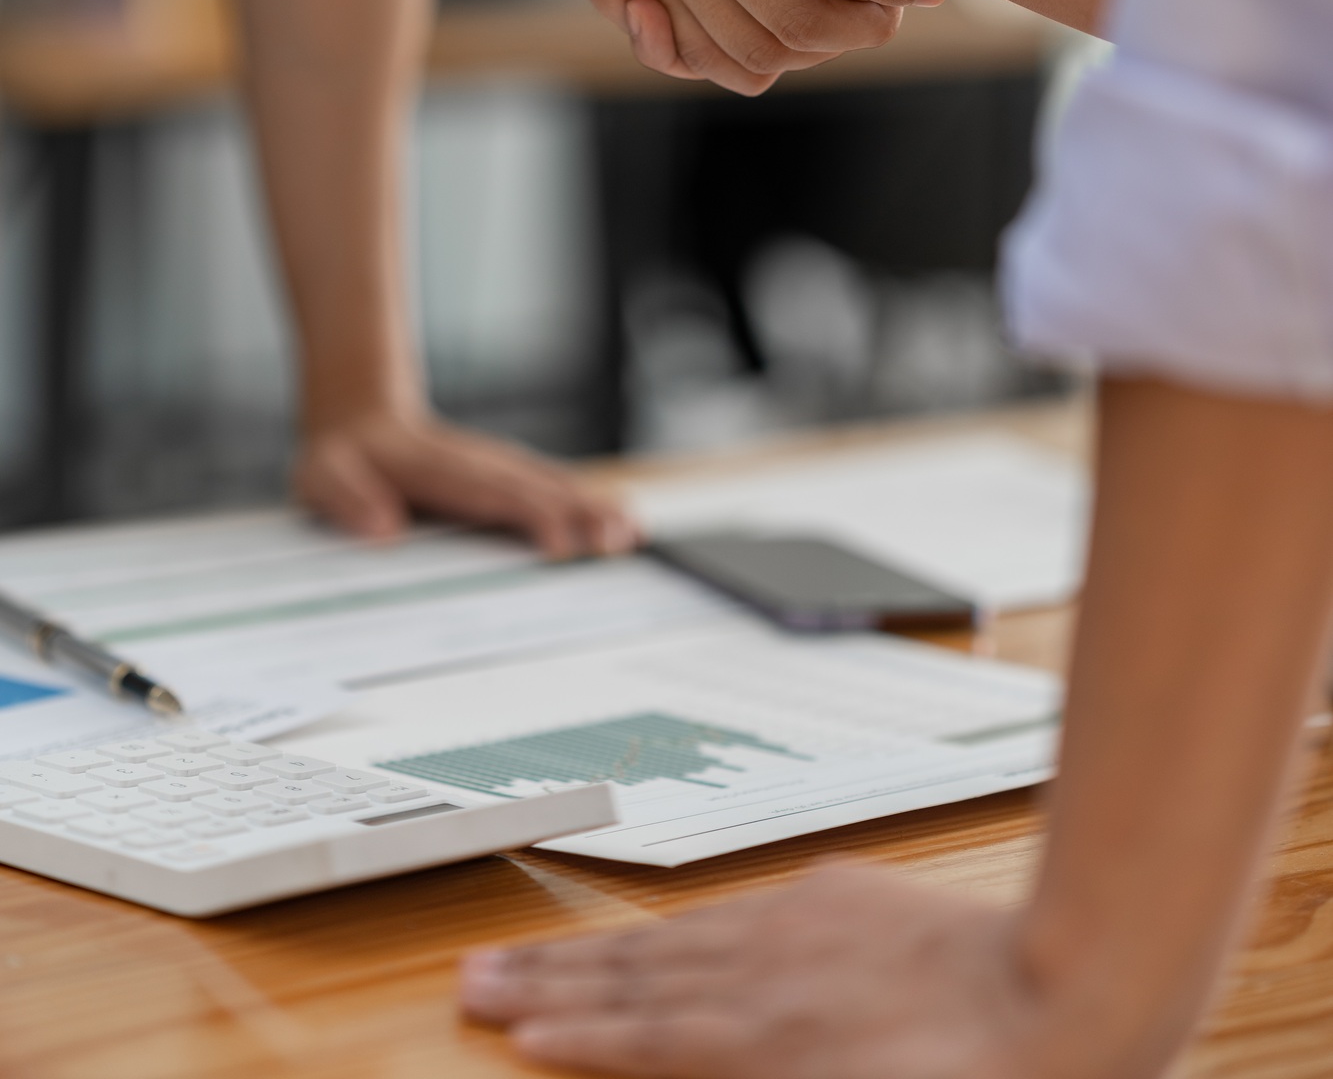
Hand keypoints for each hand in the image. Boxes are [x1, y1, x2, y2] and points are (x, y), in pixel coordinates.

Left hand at [293, 401, 637, 557]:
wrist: (360, 416)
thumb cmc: (343, 457)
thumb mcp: (323, 475)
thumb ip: (348, 498)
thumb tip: (384, 530)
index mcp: (440, 470)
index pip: (491, 494)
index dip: (528, 516)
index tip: (559, 542)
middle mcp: (481, 466)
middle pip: (537, 489)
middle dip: (579, 513)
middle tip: (617, 539)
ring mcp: (500, 469)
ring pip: (554, 487)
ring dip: (593, 508)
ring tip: (631, 532)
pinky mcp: (509, 479)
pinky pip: (553, 491)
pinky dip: (589, 505)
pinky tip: (622, 522)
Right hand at [460, 863, 1071, 1078]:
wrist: (1068, 991)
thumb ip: (762, 1073)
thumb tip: (689, 1040)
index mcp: (765, 1041)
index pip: (640, 1034)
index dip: (568, 1033)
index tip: (507, 1030)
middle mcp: (764, 976)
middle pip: (633, 977)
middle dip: (548, 982)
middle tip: (476, 979)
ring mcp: (798, 927)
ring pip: (672, 937)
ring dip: (594, 950)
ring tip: (533, 952)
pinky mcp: (839, 896)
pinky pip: (735, 911)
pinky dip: (679, 926)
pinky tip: (657, 932)